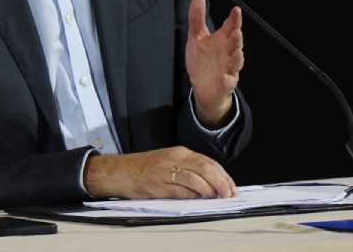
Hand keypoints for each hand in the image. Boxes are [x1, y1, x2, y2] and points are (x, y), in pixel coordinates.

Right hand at [84, 146, 237, 198]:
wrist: (120, 171)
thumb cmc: (145, 168)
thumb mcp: (169, 160)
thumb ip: (189, 168)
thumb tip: (213, 182)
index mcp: (179, 152)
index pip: (208, 161)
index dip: (223, 175)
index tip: (232, 186)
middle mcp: (174, 159)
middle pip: (205, 169)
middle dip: (221, 183)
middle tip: (228, 194)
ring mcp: (165, 173)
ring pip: (195, 180)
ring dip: (209, 190)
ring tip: (215, 198)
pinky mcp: (157, 186)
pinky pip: (180, 192)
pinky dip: (192, 197)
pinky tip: (198, 200)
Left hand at [186, 0, 243, 127]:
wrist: (202, 88)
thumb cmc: (202, 61)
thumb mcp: (196, 38)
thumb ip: (197, 19)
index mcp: (222, 40)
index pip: (230, 27)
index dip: (234, 19)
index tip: (236, 10)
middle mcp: (228, 53)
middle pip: (235, 44)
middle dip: (237, 38)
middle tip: (237, 31)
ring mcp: (228, 69)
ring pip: (236, 63)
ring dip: (237, 58)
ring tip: (237, 52)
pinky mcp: (225, 85)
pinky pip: (228, 82)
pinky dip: (226, 79)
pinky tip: (223, 76)